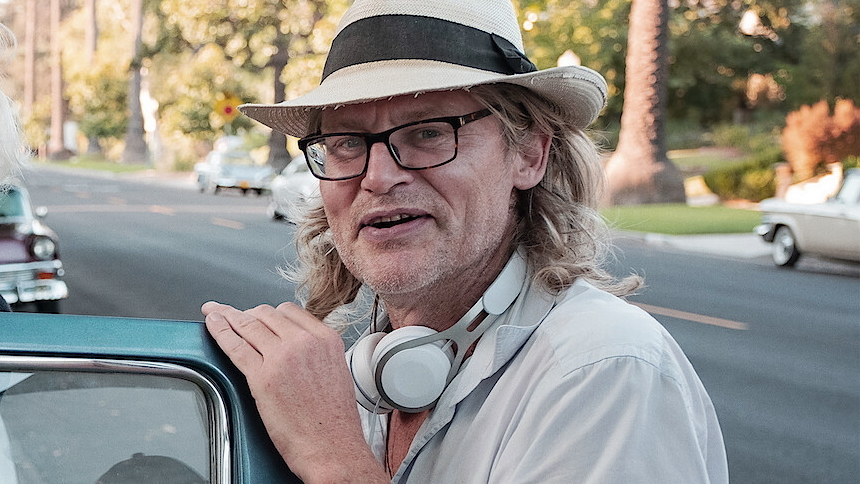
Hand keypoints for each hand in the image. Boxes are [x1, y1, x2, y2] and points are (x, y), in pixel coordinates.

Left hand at [201, 301, 386, 481]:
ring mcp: (281, 357)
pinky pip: (235, 346)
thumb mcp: (334, 370)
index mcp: (325, 339)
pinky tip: (212, 325)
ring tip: (215, 314)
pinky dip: (219, 332)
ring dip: (228, 317)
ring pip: (248, 325)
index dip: (269, 313)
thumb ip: (315, 352)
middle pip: (266, 314)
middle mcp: (304, 342)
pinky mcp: (261, 376)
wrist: (332, 446)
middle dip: (247, 313)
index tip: (258, 314)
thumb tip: (295, 347)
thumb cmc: (333, 420)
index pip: (290, 312)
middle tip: (234, 315)